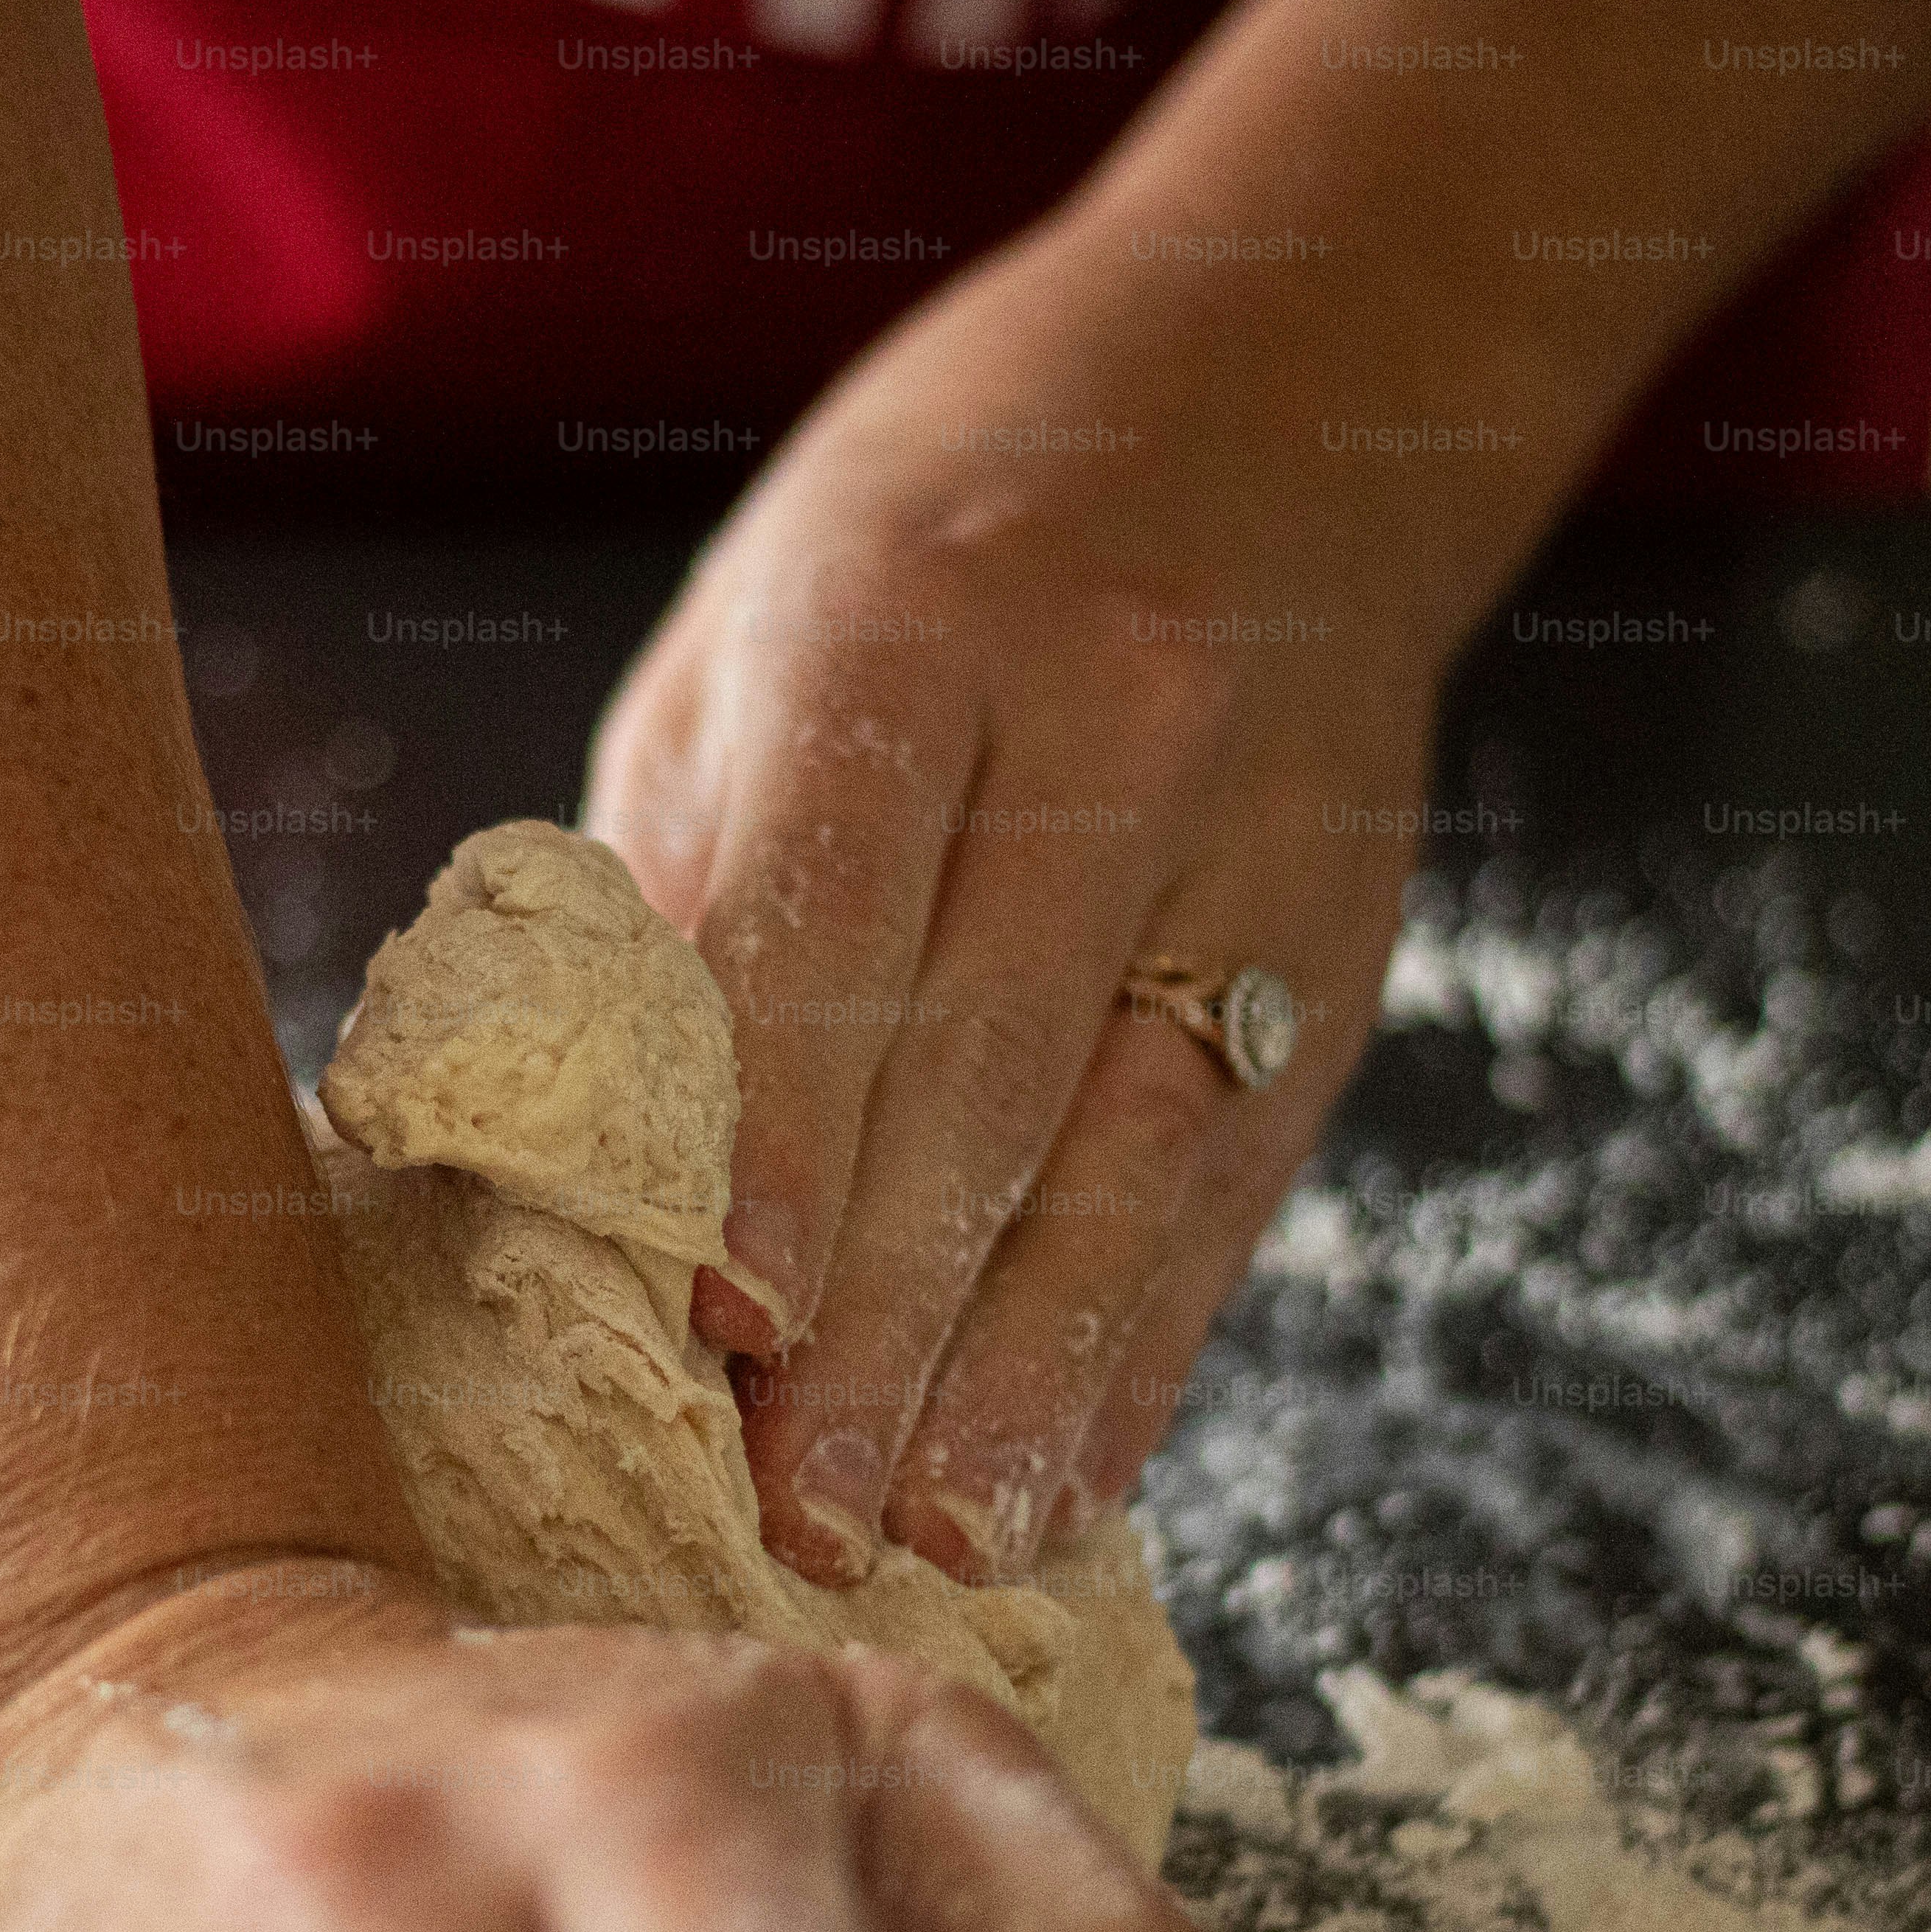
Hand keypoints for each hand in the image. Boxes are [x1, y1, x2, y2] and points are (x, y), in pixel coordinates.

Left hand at [586, 244, 1457, 1590]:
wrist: (1277, 392)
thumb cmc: (931, 543)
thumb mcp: (751, 650)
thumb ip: (686, 891)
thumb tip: (586, 1171)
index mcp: (910, 629)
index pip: (838, 918)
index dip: (783, 1137)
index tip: (730, 1327)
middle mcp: (1109, 731)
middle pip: (992, 1069)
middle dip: (892, 1319)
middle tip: (803, 1514)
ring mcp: (1257, 839)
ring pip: (1141, 1152)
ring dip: (1035, 1370)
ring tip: (945, 1539)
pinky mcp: (1344, 941)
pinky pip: (1238, 1180)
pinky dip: (1149, 1341)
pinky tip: (1074, 1473)